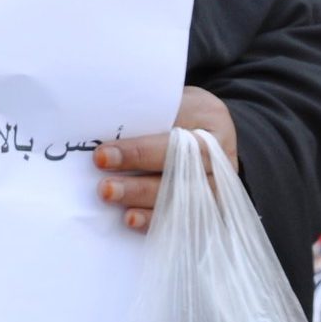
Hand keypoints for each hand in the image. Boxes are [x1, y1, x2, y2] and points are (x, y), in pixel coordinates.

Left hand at [95, 86, 237, 232]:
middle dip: (139, 183)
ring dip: (145, 203)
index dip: (139, 151)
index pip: (174, 138)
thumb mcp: (167, 100)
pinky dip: (157, 221)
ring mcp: (220, 183)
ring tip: (115, 201)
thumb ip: (143, 114)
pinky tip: (132, 220)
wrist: (205, 127)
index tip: (102, 157)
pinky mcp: (214, 206)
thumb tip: (99, 131)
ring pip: (184, 199)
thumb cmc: (178, 111)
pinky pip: (186, 219)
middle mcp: (221, 154)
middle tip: (105, 188)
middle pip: (180, 173)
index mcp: (209, 118)